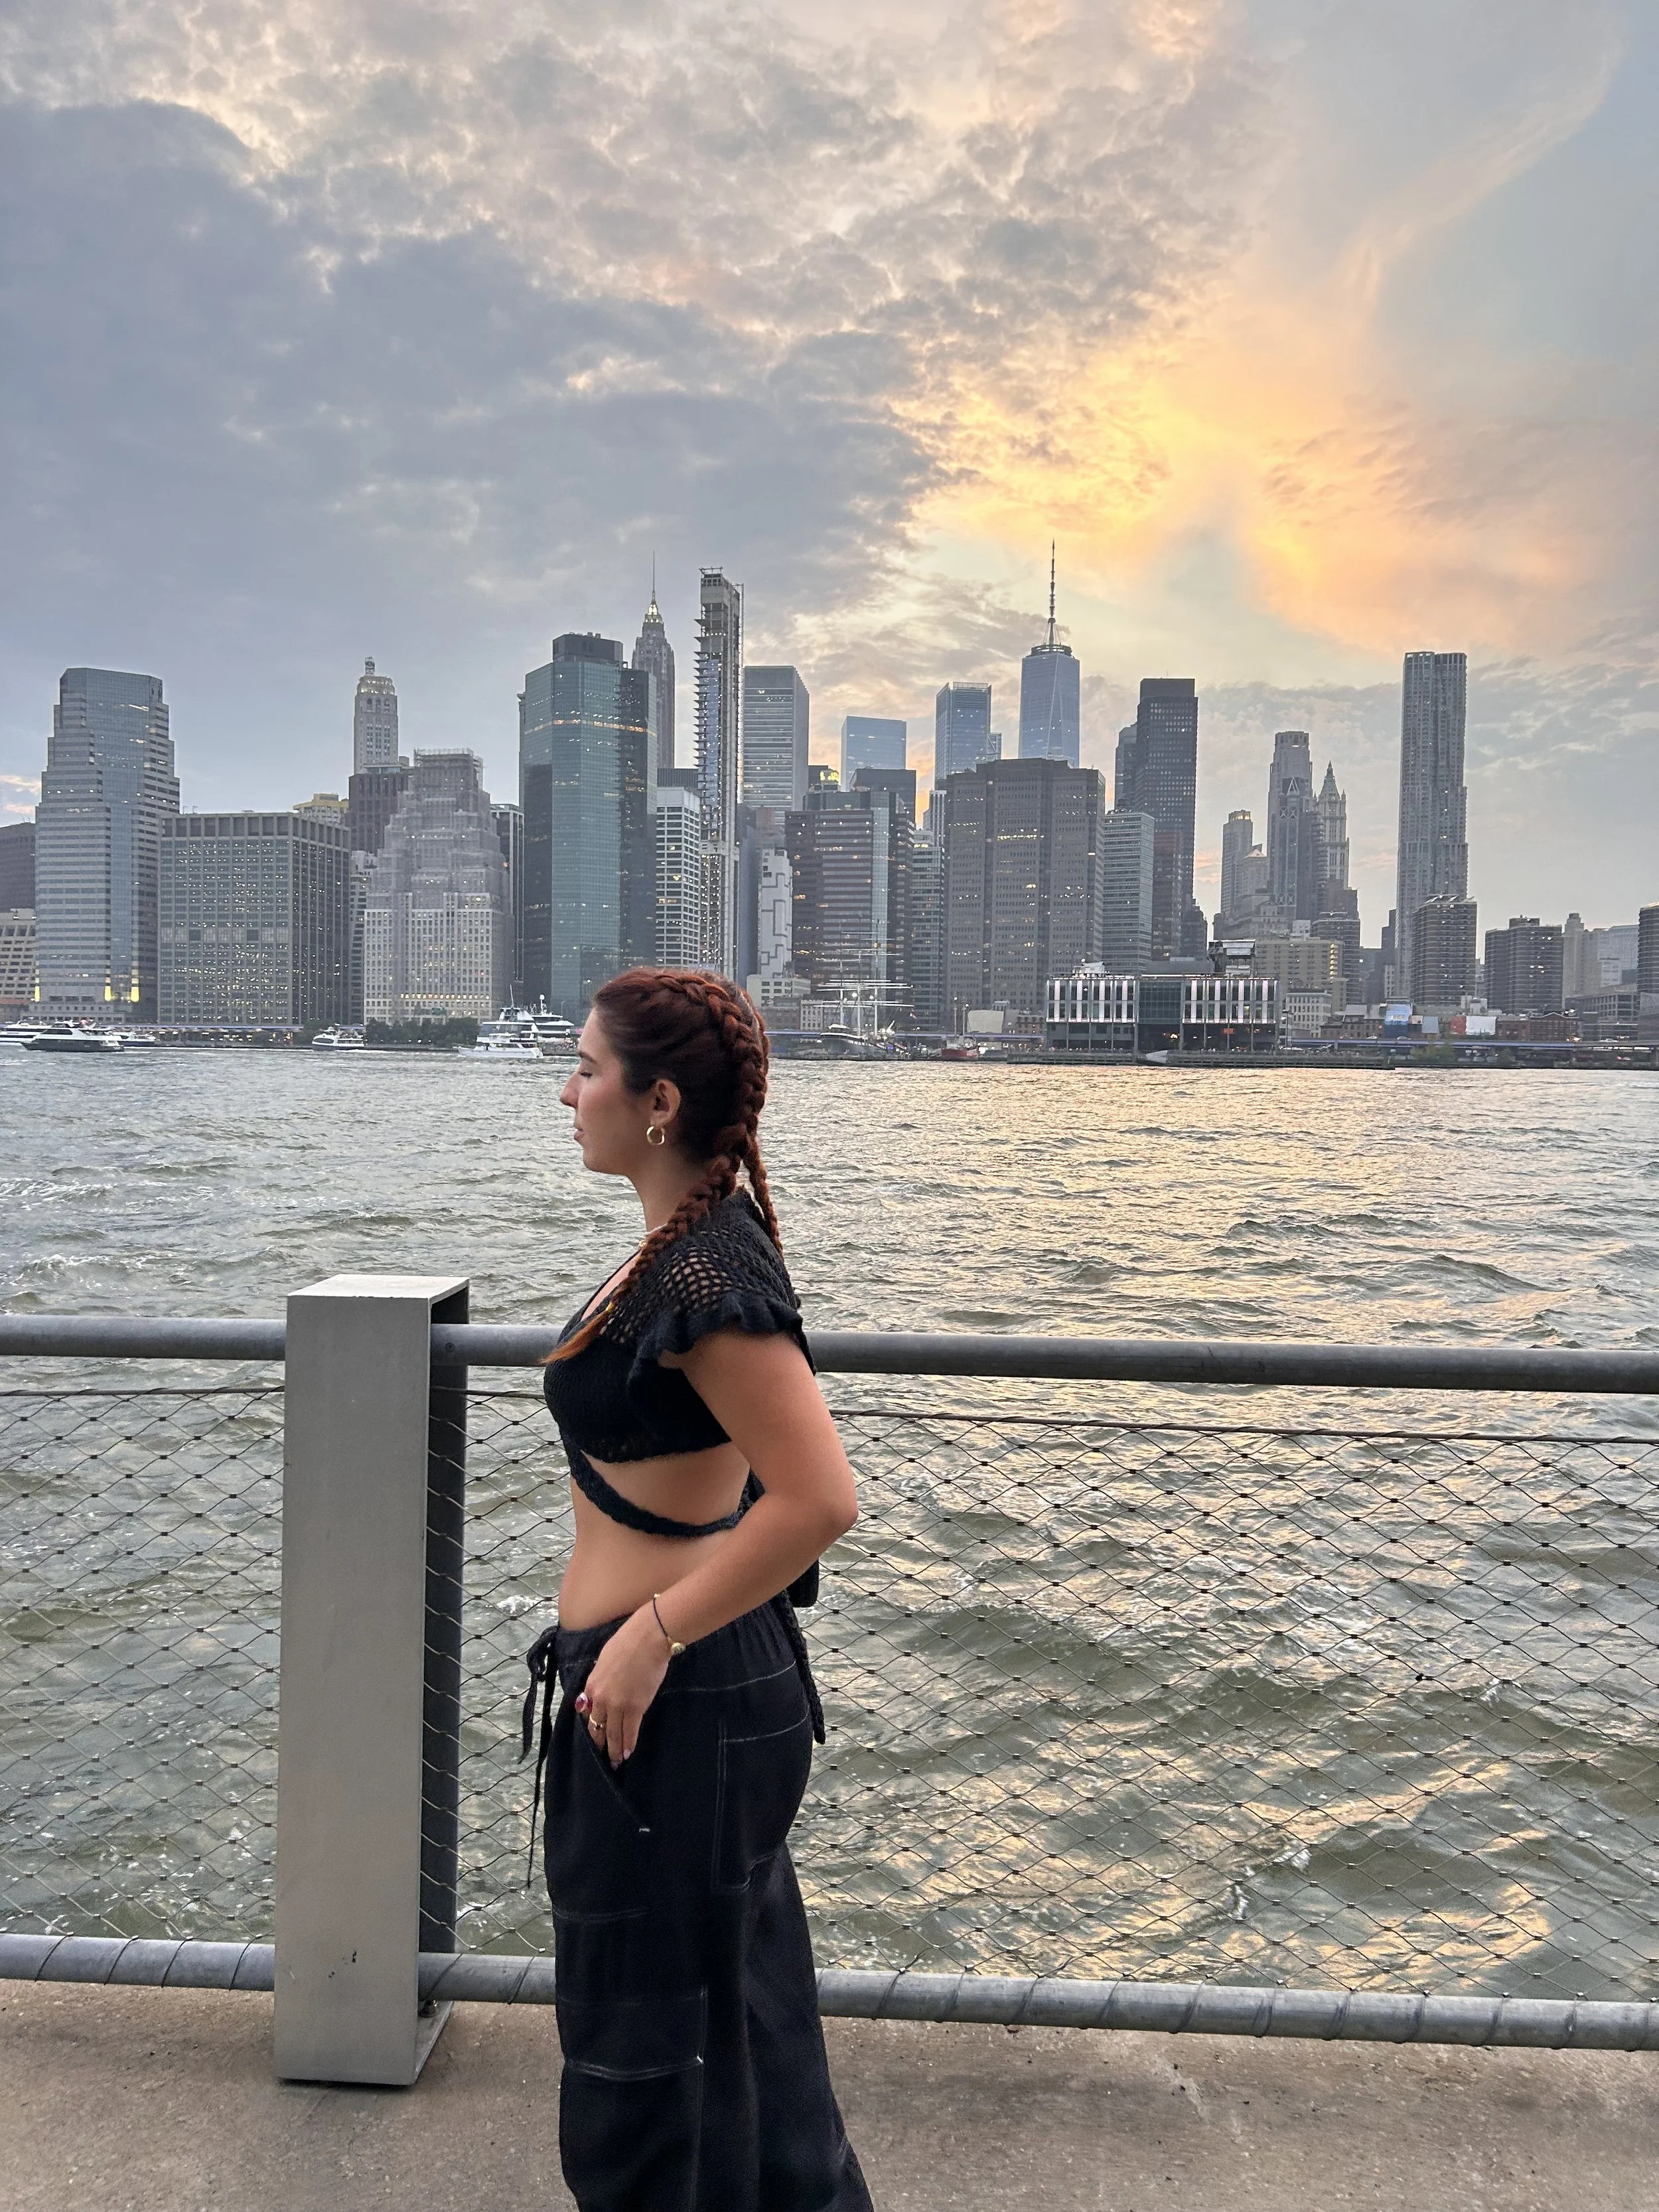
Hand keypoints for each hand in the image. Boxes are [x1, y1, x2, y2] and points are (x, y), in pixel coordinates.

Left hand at [573, 1607, 670, 1765]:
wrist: (649, 1638)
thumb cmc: (629, 1640)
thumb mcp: (605, 1658)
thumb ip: (602, 1677)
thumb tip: (604, 1685)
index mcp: (592, 1684)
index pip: (587, 1710)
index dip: (591, 1722)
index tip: (595, 1731)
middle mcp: (601, 1698)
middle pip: (597, 1726)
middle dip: (599, 1742)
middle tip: (601, 1754)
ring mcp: (618, 1705)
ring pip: (613, 1733)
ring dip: (613, 1749)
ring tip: (614, 1761)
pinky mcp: (636, 1708)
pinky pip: (630, 1732)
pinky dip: (628, 1744)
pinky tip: (627, 1753)